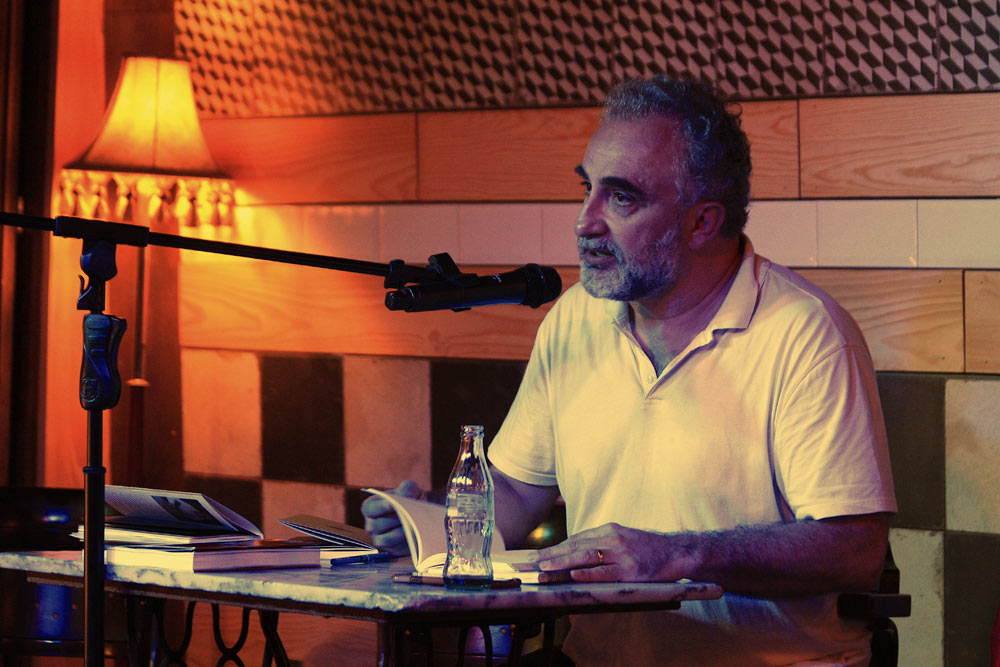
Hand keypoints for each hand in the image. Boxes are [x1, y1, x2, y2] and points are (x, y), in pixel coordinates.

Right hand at [361, 480, 423, 556]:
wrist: (419, 515)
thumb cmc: (410, 500)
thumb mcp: (410, 489)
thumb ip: (407, 488)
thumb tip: (404, 496)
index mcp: (370, 507)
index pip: (370, 508)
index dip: (381, 507)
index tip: (393, 504)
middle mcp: (370, 523)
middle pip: (377, 525)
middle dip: (394, 520)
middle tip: (408, 515)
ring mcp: (377, 537)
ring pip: (384, 538)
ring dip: (399, 531)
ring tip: (412, 524)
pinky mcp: (388, 548)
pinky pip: (393, 547)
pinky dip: (402, 540)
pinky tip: (412, 533)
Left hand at [534, 523, 689, 582]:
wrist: (678, 552)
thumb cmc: (647, 548)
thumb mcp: (623, 538)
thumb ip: (600, 544)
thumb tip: (573, 553)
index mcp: (610, 530)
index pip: (576, 539)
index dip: (555, 548)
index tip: (537, 555)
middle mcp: (614, 539)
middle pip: (577, 547)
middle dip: (552, 555)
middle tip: (532, 562)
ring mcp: (623, 556)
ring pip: (587, 558)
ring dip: (563, 563)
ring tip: (545, 568)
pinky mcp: (632, 572)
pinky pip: (606, 574)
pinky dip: (589, 574)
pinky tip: (573, 575)